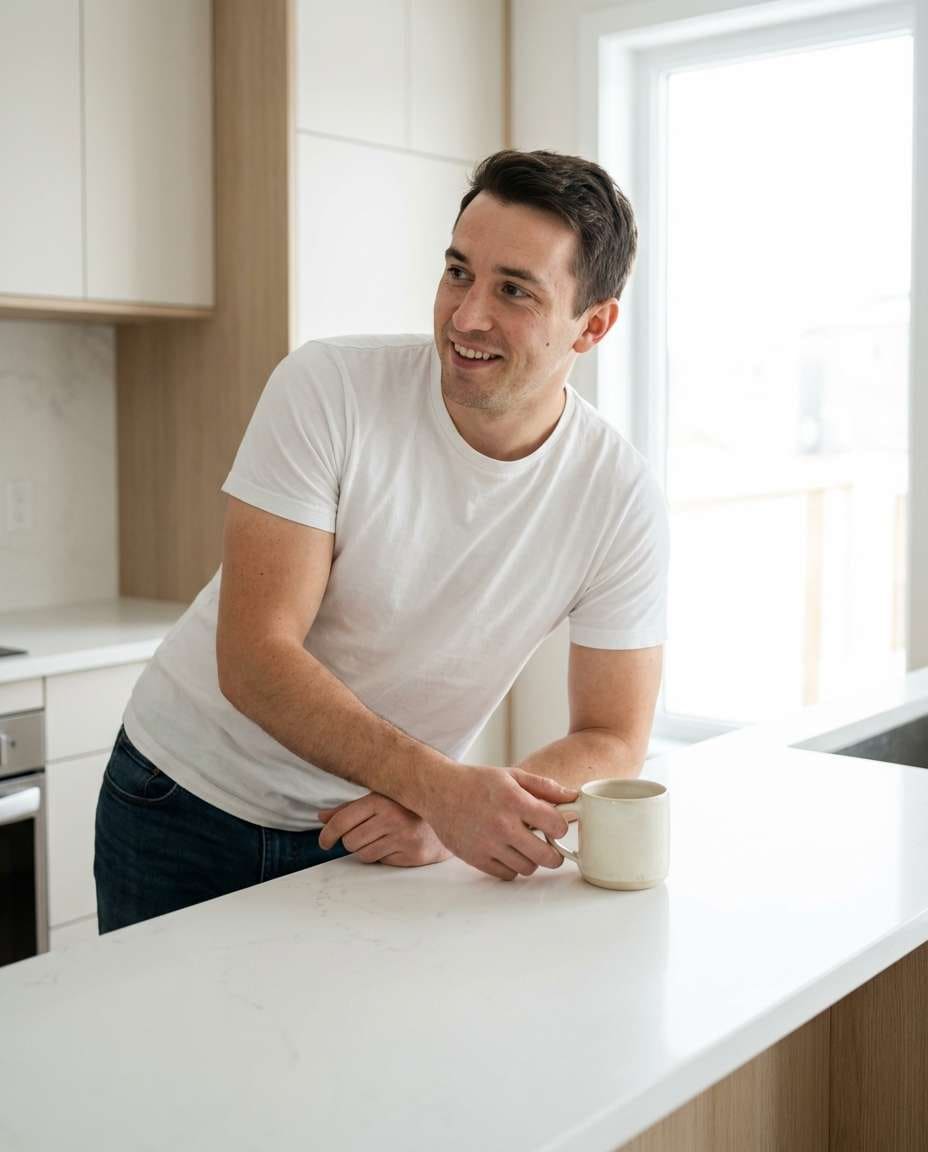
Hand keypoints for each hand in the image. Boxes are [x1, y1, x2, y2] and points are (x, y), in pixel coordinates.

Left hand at [317, 793, 452, 866]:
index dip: (327, 834)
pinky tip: (394, 844)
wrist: (450, 814)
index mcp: (381, 799)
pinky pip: (382, 862)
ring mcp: (404, 838)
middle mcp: (393, 818)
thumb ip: (350, 808)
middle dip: (350, 841)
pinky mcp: (413, 855)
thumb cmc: (408, 804)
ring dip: (365, 850)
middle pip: (350, 841)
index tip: (324, 841)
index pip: (342, 821)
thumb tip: (321, 817)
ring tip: (379, 838)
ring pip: (364, 855)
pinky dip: (382, 855)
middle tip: (361, 835)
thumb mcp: (379, 797)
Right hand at [419, 765, 578, 881]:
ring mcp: (489, 844)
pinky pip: (507, 875)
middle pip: (546, 856)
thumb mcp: (512, 776)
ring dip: (532, 859)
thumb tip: (572, 797)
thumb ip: (545, 787)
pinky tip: (508, 852)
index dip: (561, 826)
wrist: (439, 791)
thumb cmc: (477, 782)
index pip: (556, 825)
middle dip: (554, 852)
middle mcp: (503, 825)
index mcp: (514, 801)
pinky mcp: (476, 858)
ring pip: (528, 868)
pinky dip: (512, 867)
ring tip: (525, 846)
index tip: (555, 825)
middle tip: (550, 846)